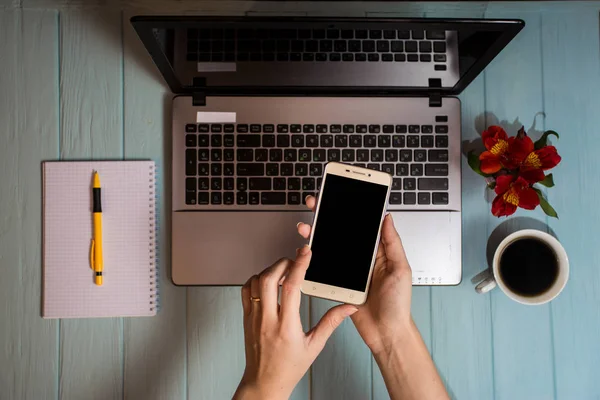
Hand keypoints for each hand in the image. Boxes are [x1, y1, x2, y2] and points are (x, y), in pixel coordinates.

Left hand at [234, 247, 358, 399]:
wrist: (264, 382)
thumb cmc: (289, 367)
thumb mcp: (315, 346)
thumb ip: (331, 323)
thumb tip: (348, 308)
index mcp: (286, 326)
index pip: (291, 287)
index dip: (299, 266)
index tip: (305, 253)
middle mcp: (267, 320)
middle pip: (268, 279)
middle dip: (282, 263)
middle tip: (294, 261)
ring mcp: (253, 317)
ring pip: (255, 282)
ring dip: (269, 270)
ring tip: (282, 272)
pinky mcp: (246, 317)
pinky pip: (246, 291)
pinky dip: (256, 280)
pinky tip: (267, 283)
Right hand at [297, 196, 412, 356]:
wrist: (386, 333)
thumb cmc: (398, 304)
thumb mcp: (401, 269)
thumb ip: (392, 243)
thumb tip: (388, 217)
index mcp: (377, 252)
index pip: (361, 225)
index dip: (349, 210)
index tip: (339, 195)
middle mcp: (360, 259)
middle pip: (340, 234)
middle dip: (326, 217)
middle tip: (315, 204)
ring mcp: (347, 272)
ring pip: (328, 249)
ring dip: (315, 237)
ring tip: (306, 228)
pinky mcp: (337, 285)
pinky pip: (323, 270)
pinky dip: (312, 261)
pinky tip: (305, 252)